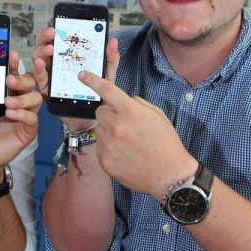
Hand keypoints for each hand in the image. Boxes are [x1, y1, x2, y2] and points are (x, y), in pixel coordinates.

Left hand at [0, 51, 41, 187]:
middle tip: (10, 80)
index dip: (15, 63)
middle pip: (31, 82)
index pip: (15, 72)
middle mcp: (18, 99)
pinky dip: (22, 114)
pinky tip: (11, 114)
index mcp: (6, 90)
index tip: (11, 55)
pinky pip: (32, 119)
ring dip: (23, 98)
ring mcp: (25, 114)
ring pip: (35, 99)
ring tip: (7, 102)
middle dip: (23, 78)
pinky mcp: (28, 130)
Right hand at [32, 26, 119, 131]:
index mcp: (69, 58)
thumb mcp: (106, 75)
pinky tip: (41, 63)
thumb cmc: (96, 95)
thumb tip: (113, 40)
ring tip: (50, 48)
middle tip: (52, 32)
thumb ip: (109, 58)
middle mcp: (57, 64)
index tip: (60, 24)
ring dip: (41, 50)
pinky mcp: (47, 89)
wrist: (91, 118)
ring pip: (39, 59)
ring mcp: (50, 76)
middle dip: (45, 36)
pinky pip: (39, 78)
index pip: (60, 40)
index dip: (58, 30)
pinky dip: (38, 69)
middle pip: (46, 45)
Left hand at [78, 70, 197, 200]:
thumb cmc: (165, 142)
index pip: (106, 90)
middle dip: (110, 114)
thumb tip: (122, 101)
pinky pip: (100, 146)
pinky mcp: (105, 160)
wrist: (169, 175)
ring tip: (127, 142)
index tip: (82, 75)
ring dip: (109, 131)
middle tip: (124, 124)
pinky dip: (109, 147)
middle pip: (100, 111)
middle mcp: (116, 126)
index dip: (92, 80)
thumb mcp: (156, 115)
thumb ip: (136, 104)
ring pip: (99, 129)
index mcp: (130, 111)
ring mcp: (109, 145)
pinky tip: (125, 154)